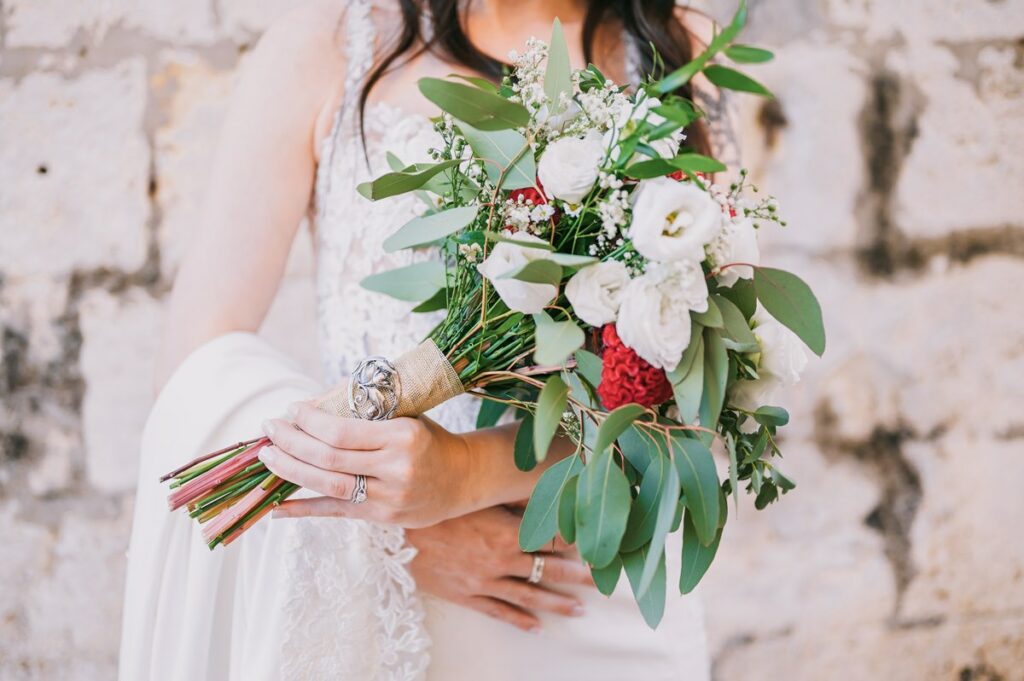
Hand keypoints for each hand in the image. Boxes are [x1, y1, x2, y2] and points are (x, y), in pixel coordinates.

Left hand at [259, 402, 472, 527]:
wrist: (462, 478)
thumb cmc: (428, 439)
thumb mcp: (405, 416)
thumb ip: (364, 412)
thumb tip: (312, 406)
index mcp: (403, 437)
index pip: (343, 431)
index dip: (310, 421)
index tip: (292, 410)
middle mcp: (396, 469)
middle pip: (330, 458)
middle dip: (292, 443)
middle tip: (269, 429)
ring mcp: (389, 498)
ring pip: (329, 486)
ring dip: (291, 471)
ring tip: (268, 457)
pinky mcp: (382, 518)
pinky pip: (335, 513)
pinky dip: (303, 510)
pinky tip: (276, 508)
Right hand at [407, 506, 592, 631]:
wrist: (397, 534)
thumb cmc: (437, 508)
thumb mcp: (477, 497)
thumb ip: (510, 500)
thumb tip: (538, 493)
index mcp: (507, 534)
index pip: (550, 540)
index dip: (573, 542)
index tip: (592, 543)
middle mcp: (501, 561)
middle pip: (548, 570)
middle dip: (576, 575)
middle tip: (601, 580)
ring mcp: (485, 582)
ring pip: (529, 595)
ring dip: (556, 602)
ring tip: (580, 609)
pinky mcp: (467, 595)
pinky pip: (499, 611)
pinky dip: (520, 620)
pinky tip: (537, 627)